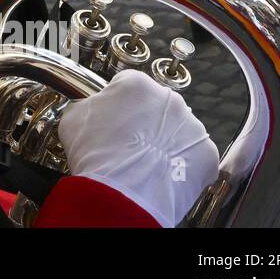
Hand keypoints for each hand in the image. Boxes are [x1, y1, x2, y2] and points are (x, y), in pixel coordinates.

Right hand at [58, 69, 218, 226]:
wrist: (122, 195)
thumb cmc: (97, 157)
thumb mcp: (73, 119)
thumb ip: (87, 106)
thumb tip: (91, 110)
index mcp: (136, 84)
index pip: (127, 85)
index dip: (117, 105)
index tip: (112, 120)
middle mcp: (169, 99)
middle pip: (156, 106)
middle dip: (145, 122)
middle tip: (128, 144)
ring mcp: (192, 126)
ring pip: (177, 131)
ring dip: (164, 143)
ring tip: (145, 164)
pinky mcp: (206, 154)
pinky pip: (193, 157)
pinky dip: (181, 166)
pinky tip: (162, 175)